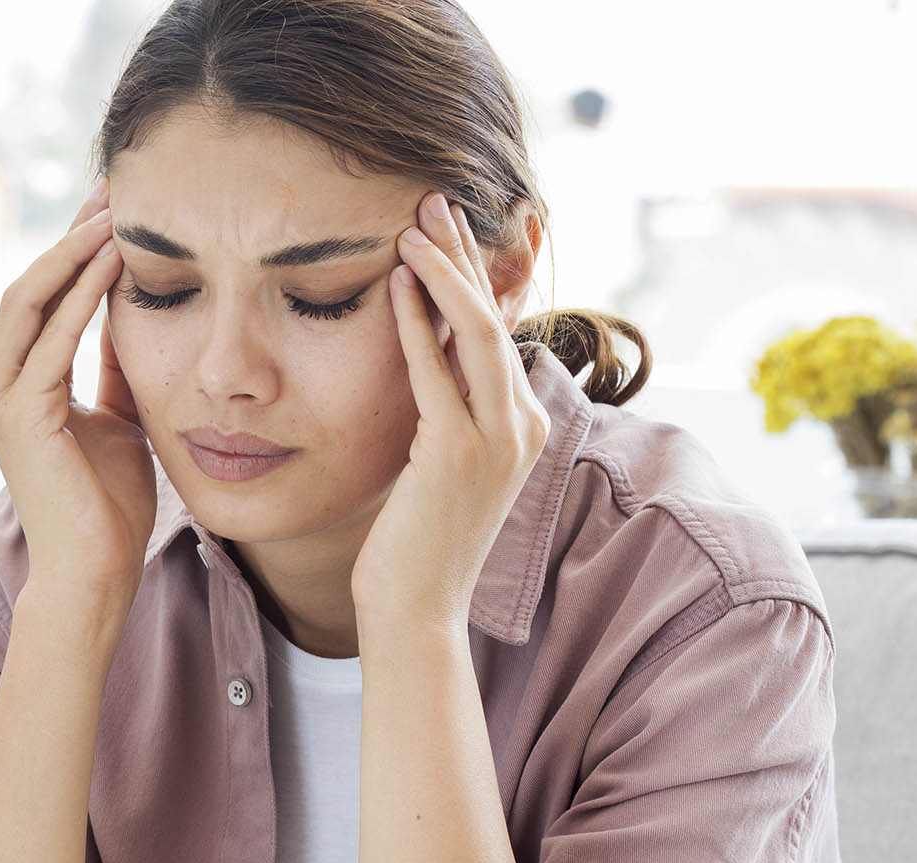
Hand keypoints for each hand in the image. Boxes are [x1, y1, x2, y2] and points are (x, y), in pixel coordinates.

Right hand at [0, 178, 156, 610]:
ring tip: (114, 211)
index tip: (117, 207)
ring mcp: (2, 402)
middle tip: (113, 188)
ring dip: (71, 253)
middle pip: (28, 286)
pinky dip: (81, 295)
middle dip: (70, 235)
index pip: (43, 299)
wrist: (96, 574)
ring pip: (27, 302)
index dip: (76, 250)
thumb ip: (118, 368)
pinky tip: (115, 262)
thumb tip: (137, 313)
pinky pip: (49, 339)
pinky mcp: (20, 418)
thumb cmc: (110, 509)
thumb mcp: (122, 418)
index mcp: (20, 388)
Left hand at [350, 192, 551, 633]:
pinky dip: (413, 318)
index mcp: (525, 424)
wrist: (416, 609)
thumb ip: (444, 411)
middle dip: (462, 253)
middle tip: (431, 199)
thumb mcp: (438, 463)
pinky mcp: (459, 452)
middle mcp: (523, 424)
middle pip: (494, 315)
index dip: (473, 272)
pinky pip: (434, 367)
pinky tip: (392, 280)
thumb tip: (422, 358)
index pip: (500, 328)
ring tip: (412, 223)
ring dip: (441, 270)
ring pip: (475, 329)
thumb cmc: (415, 542)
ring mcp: (498, 439)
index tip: (442, 227)